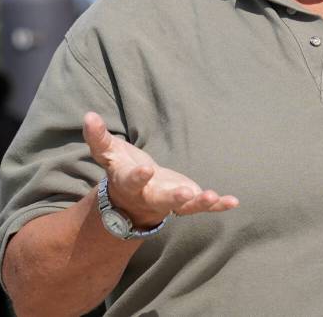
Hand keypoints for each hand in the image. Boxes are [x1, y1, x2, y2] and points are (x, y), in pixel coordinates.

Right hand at [82, 112, 238, 227]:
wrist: (132, 199)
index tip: (145, 169)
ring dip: (199, 203)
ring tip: (212, 197)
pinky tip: (233, 201)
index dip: (138, 176)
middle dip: (173, 197)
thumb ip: (98, 137)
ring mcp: (168, 202)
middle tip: (186, 194)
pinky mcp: (185, 203)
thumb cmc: (121, 169)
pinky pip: (202, 207)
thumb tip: (88, 116)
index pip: (132, 180)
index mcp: (129, 184)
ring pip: (183, 207)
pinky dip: (218, 205)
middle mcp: (149, 196)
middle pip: (161, 199)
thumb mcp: (109, 153)